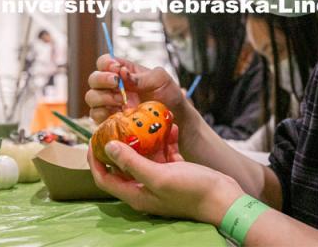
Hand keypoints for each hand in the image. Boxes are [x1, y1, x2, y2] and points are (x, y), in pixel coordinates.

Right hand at [86, 54, 185, 123]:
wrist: (175, 119)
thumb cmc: (168, 95)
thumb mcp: (160, 80)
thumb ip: (142, 76)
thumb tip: (122, 73)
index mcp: (123, 72)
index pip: (104, 62)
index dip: (106, 64)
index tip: (116, 70)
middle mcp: (113, 86)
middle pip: (93, 78)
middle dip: (102, 80)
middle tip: (117, 84)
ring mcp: (110, 103)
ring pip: (91, 97)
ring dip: (103, 97)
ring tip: (121, 101)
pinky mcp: (109, 120)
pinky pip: (95, 115)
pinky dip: (104, 113)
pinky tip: (119, 113)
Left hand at [88, 127, 242, 225]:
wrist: (223, 198)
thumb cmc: (191, 191)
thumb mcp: (158, 176)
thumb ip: (132, 162)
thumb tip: (109, 147)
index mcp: (136, 193)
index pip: (104, 178)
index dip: (95, 159)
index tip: (93, 139)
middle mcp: (145, 186)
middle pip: (123, 164)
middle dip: (119, 143)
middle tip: (118, 123)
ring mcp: (160, 177)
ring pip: (145, 154)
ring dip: (145, 137)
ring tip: (145, 119)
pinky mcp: (174, 169)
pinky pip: (164, 150)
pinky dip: (165, 138)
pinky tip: (170, 126)